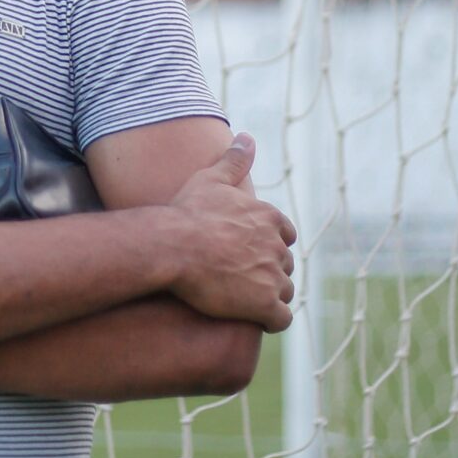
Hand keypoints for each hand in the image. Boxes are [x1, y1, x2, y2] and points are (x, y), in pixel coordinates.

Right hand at [163, 133, 295, 331]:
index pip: (285, 236)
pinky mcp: (265, 305)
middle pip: (284, 265)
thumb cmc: (188, 212)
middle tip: (241, 280)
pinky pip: (280, 319)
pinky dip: (271, 321)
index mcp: (271, 219)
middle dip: (268, 272)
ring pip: (284, 292)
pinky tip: (254, 320)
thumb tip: (247, 137)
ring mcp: (274, 277)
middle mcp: (278, 247)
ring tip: (245, 302)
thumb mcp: (211, 179)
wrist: (173, 247)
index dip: (267, 245)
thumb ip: (234, 160)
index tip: (247, 253)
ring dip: (270, 297)